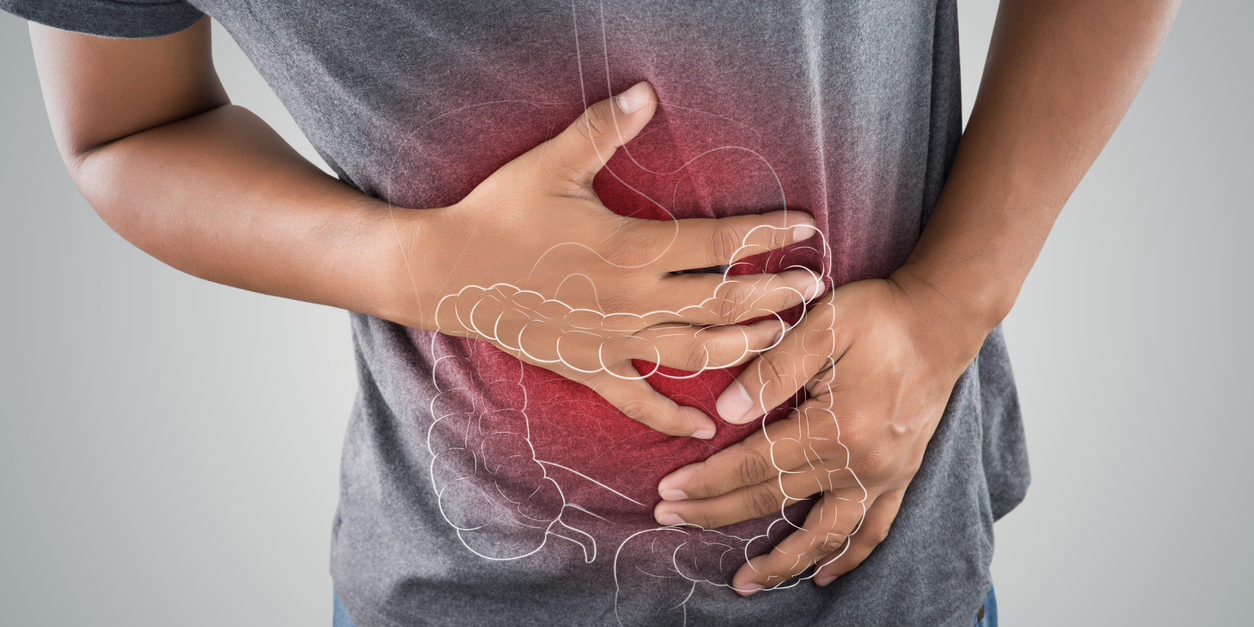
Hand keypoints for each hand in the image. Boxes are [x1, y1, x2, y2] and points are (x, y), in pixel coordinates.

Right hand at [384, 81, 823, 437]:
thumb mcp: (552, 163)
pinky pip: (640, 402)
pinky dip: (674, 419)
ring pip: (697, 354)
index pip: (720, 245)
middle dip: (776, 297)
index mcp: (632, 248)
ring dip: (745, 348)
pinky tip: (706, 429)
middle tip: (815, 289)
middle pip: (724, 304)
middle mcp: (633, 301)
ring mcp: (614, 341)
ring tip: (781, 339)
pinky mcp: (590, 368)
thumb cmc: (500, 213)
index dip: (768, 235)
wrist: (446, 272)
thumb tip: (647, 92)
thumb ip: (604, 128)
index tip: (806, 228)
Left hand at [650, 267, 989, 591]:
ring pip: (824, 535)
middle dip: (717, 513)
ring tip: (744, 582)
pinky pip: (872, 531)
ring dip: (782, 563)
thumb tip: (725, 412)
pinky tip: (822, 575)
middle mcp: (860, 462)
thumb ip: (772, 370)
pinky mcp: (900, 476)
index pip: (754, 464)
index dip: (707, 481)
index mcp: (835, 426)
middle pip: (775, 499)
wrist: (943, 319)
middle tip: (671, 520)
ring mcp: (883, 475)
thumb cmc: (881, 316)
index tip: (669, 491)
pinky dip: (847, 557)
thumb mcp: (822, 324)